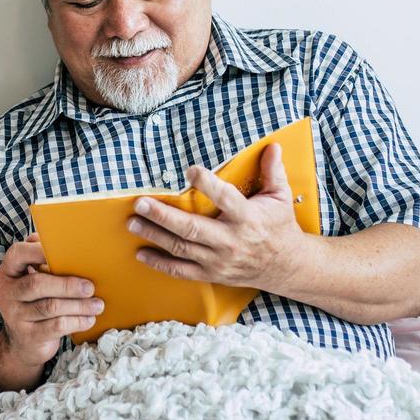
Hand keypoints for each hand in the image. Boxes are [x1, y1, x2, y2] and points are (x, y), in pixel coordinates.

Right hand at [0, 234, 102, 368]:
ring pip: (50, 307)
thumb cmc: (33, 302)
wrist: (21, 344)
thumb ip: (40, 259)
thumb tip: (62, 240)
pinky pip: (56, 326)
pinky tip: (89, 319)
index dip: (38, 250)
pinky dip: (76, 322)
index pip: (17, 254)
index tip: (66, 251)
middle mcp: (7, 292)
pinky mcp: (29, 336)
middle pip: (37, 284)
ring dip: (78, 305)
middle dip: (67, 285)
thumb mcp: (31, 279)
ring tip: (97, 304)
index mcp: (8, 272)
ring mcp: (15, 316)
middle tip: (90, 287)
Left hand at [127, 143, 308, 292]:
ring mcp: (219, 261)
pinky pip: (181, 271)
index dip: (208, 184)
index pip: (225, 198)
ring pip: (181, 248)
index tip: (190, 169)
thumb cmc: (279, 227)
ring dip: (154, 234)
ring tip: (133, 221)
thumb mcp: (280, 197)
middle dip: (163, 215)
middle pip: (191, 228)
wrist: (286, 267)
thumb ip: (273, 171)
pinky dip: (160, 263)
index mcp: (247, 218)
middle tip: (140, 203)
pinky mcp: (212, 274)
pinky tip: (141, 252)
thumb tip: (273, 145)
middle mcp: (230, 241)